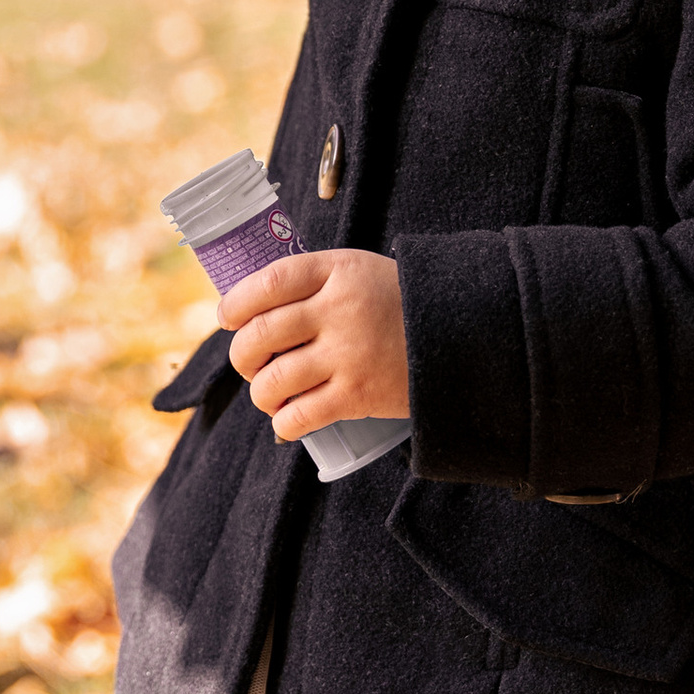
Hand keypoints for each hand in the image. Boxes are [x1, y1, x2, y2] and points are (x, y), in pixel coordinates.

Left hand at [222, 249, 408, 439]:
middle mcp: (340, 310)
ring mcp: (348, 355)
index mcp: (338, 271)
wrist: (465, 337)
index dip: (236, 303)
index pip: (268, 282)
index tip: (228, 318)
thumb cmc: (400, 304)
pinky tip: (287, 418)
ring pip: (272, 381)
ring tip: (268, 393)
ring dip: (260, 393)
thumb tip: (253, 309)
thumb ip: (314, 282)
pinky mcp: (358, 396)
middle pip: (260, 334)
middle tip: (248, 362)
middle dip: (241, 355)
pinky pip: (298, 417)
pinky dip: (283, 422)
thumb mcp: (361, 272)